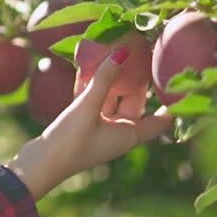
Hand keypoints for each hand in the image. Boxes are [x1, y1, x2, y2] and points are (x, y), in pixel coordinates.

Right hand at [5, 48, 172, 198]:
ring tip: (118, 52)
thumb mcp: (88, 107)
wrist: (40, 163)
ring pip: (111, 99)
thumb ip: (104, 79)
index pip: (159, 120)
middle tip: (143, 54)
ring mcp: (99, 127)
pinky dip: (92, 84)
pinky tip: (88, 64)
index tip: (176, 82)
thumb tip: (124, 52)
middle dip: (137, 81)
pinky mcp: (81, 123)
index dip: (169, 104)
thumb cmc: (70, 141)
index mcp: (128, 134)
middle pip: (134, 103)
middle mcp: (117, 131)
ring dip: (112, 79)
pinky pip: (92, 100)